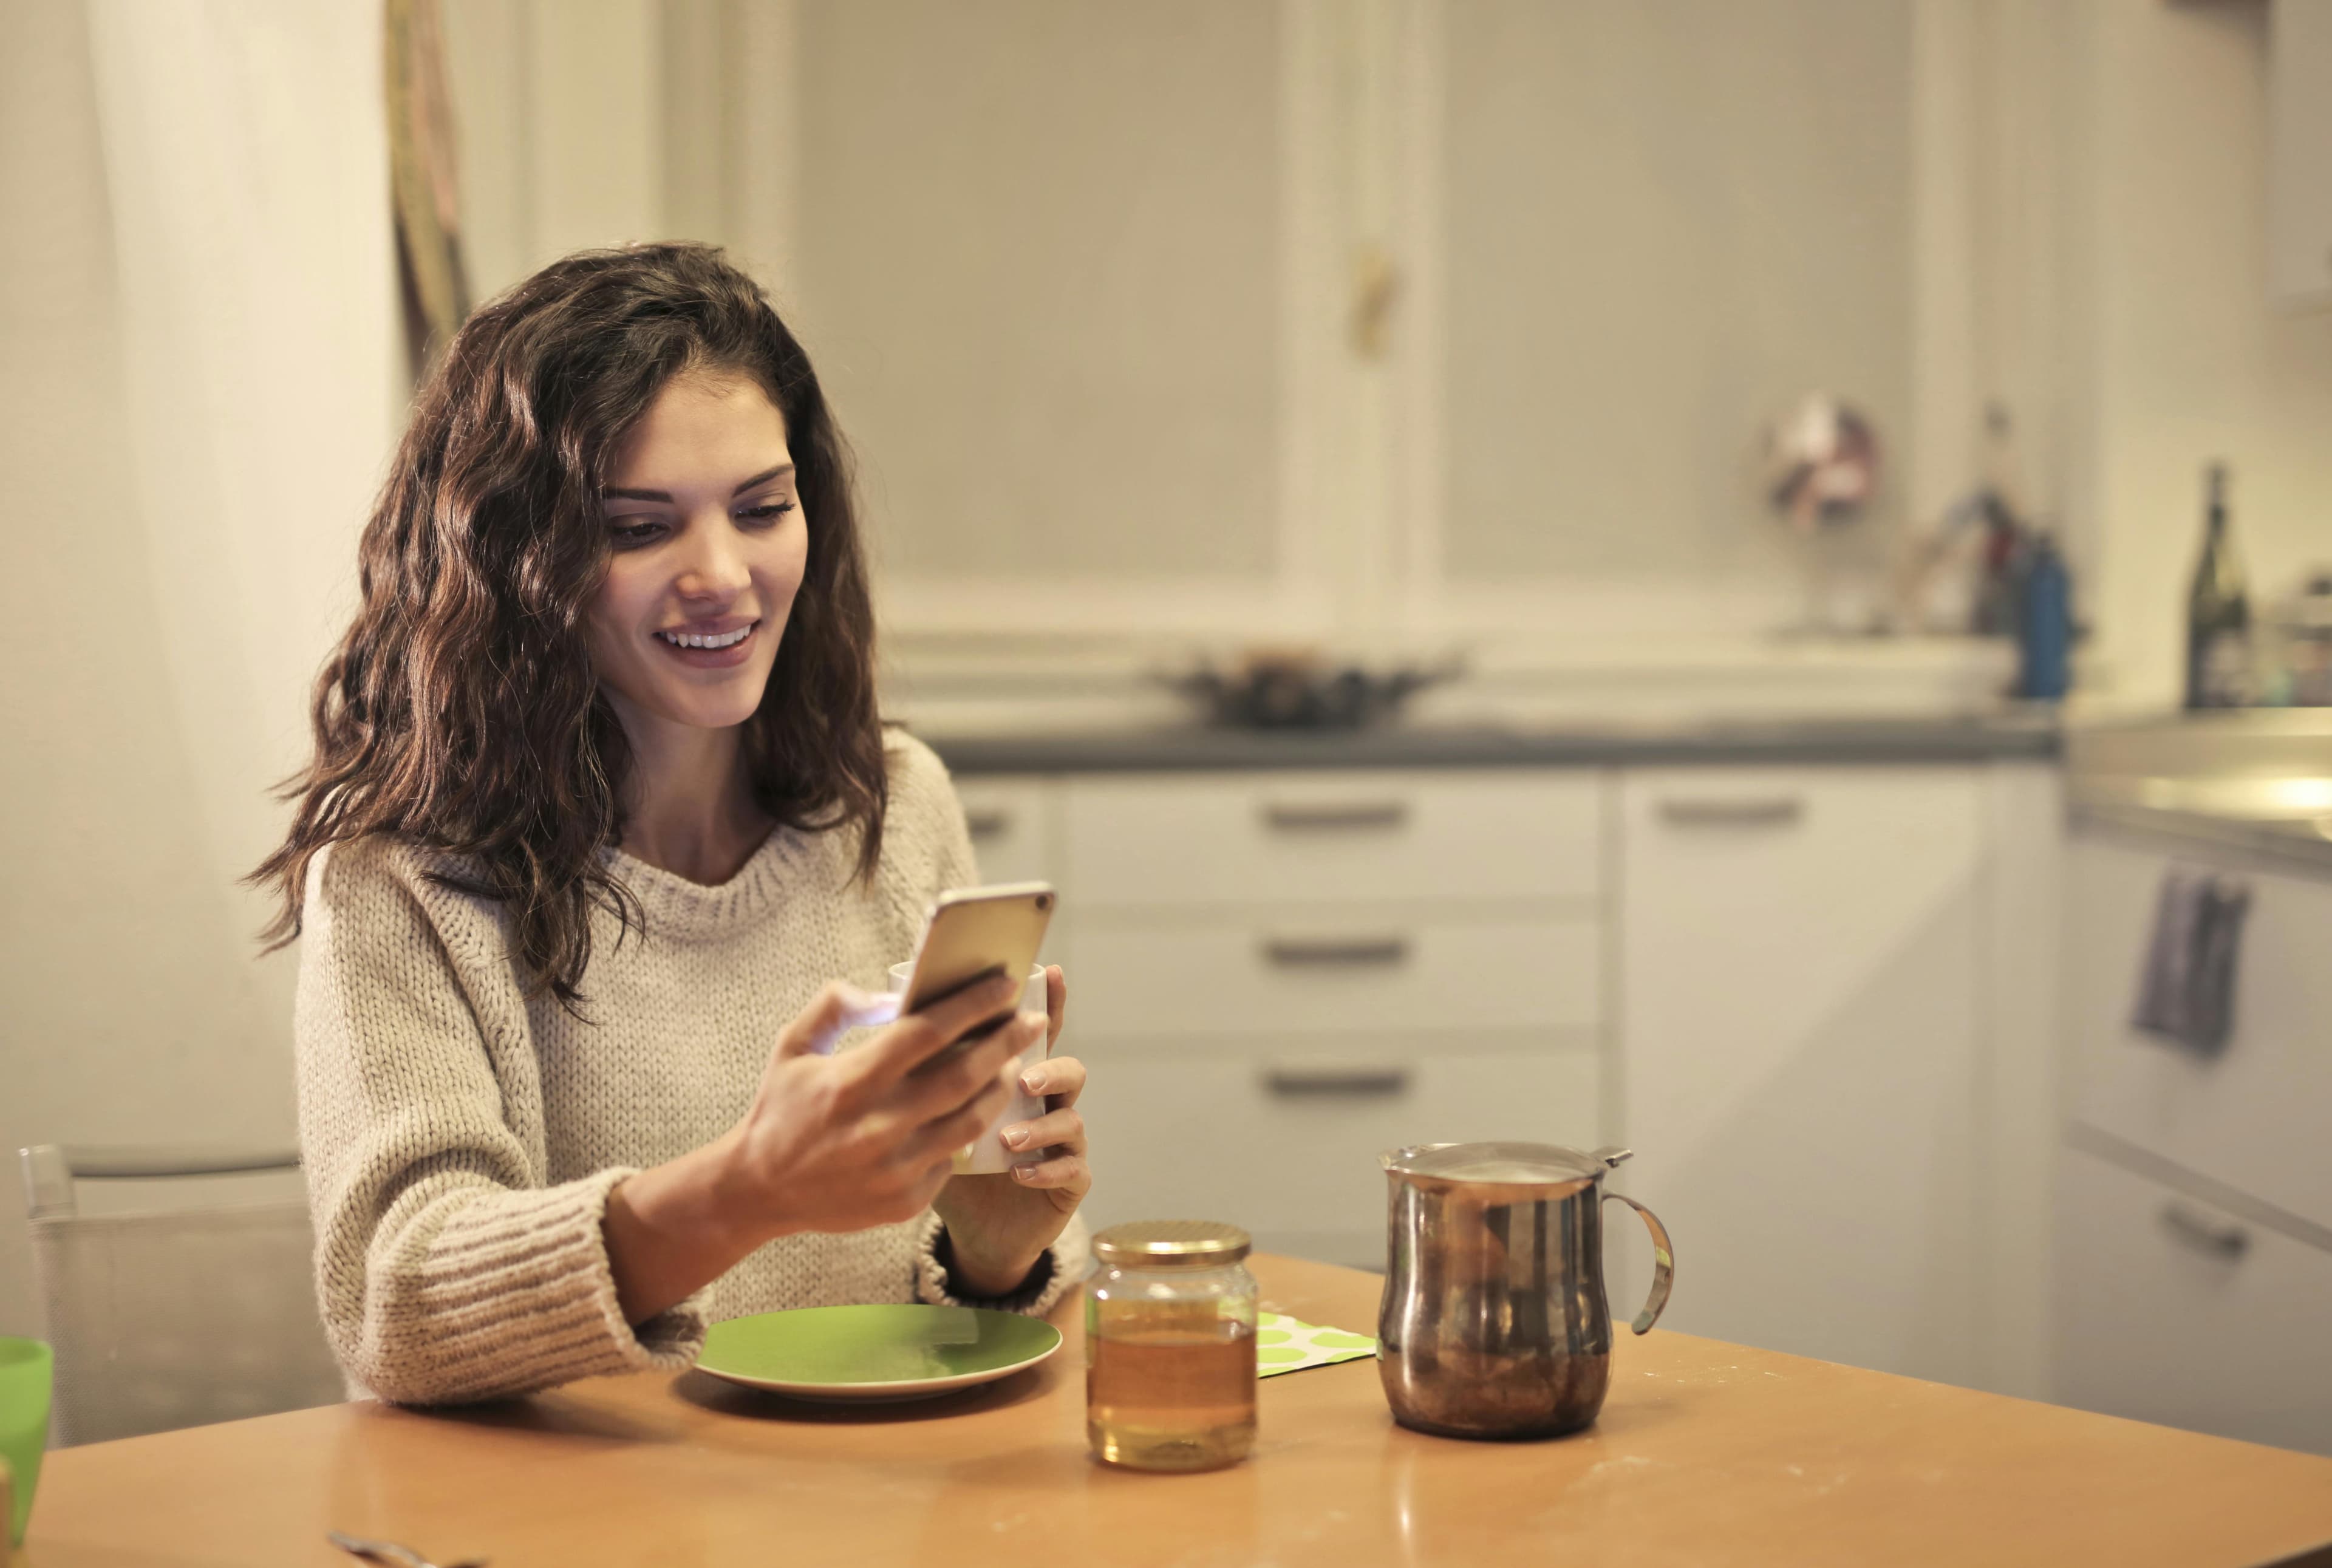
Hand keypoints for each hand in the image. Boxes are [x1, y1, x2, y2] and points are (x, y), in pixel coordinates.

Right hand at [729, 972, 1042, 1237]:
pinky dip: (967, 1131)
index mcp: (851, 1082)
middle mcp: (878, 1127)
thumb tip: (889, 993)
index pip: (929, 1032)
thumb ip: (834, 1006)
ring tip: (1013, 1064)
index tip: (1005, 984)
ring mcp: (895, 1169)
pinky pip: (952, 1158)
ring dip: (999, 1087)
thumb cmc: (779, 1109)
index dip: (973, 1004)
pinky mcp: (905, 1201)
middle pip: (964, 1076)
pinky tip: (976, 1110)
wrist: (757, 1190)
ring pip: (971, 1121)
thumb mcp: (792, 1046)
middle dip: (1007, 1042)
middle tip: (1033, 1022)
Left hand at [932, 964, 1091, 1295]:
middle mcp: (1044, 1104)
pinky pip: (1074, 1169)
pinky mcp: (1067, 1182)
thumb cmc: (936, 1158)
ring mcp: (1060, 1142)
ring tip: (1008, 1136)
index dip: (1048, 1003)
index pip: (1035, 1034)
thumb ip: (918, 1068)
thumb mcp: (922, 1110)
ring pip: (1072, 1120)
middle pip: (1068, 1069)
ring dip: (1042, 1124)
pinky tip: (1019, 1173)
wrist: (966, 1227)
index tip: (1053, 974)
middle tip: (1023, 1076)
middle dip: (1049, 1068)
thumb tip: (890, 1015)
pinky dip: (1048, 1167)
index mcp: (1013, 1077)